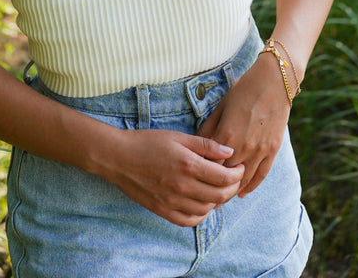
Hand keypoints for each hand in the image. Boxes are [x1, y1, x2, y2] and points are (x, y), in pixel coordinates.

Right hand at [104, 128, 244, 226]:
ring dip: (218, 201)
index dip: (237, 173)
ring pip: (206, 209)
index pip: (224, 177)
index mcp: (188, 165)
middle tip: (234, 178)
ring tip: (219, 188)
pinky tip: (202, 203)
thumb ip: (205, 145)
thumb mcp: (178, 136)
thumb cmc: (148, 142)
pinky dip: (201, 214)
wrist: (119, 158)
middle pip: (219, 196)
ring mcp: (172, 201)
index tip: (239, 166)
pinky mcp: (163, 210)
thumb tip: (229, 152)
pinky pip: (189, 220)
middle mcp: (182, 186)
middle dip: (232, 188)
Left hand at [198, 53, 290, 196]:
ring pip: (244, 180)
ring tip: (220, 200)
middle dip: (214, 188)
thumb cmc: (244, 90)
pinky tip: (242, 193)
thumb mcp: (221, 106)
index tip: (194, 185)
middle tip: (204, 198)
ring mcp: (260, 150)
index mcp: (227, 136)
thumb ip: (209, 128)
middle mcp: (243, 147)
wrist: (274, 80)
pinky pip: (261, 174)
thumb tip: (197, 146)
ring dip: (232, 191)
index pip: (210, 167)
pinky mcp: (272, 149)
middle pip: (226, 177)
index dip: (202, 177)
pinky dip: (251, 186)